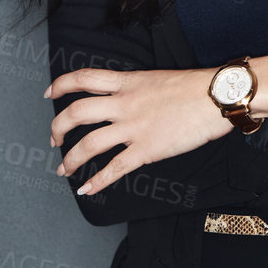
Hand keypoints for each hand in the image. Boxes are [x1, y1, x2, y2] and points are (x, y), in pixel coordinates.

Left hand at [45, 66, 230, 194]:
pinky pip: (114, 168)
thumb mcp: (158, 79)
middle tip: (54, 139)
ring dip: (70, 159)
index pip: (83, 78)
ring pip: (88, 144)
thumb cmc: (196, 87)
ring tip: (64, 169)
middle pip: (75, 113)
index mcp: (128, 83)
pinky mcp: (146, 150)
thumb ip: (138, 88)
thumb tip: (129, 98)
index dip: (61, 85)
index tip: (50, 94)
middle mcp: (124, 104)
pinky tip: (87, 189)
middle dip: (57, 128)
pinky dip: (97, 181)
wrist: (217, 97)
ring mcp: (133, 128)